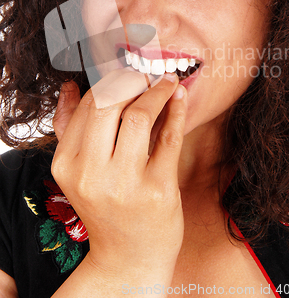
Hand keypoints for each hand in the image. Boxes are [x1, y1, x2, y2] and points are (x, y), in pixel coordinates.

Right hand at [52, 69, 186, 285]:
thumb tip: (69, 87)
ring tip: (166, 82)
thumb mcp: (78, 171)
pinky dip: (176, 110)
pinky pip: (168, 137)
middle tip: (146, 75)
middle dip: (131, 81)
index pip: (87, 106)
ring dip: (157, 91)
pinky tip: (178, 98)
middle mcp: (91, 174)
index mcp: (67, 165)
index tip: (127, 74)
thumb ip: (69, 127)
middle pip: (109, 104)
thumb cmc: (105, 205)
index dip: (110, 82)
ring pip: (139, 116)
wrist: (129, 257)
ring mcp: (125, 183)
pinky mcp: (158, 189)